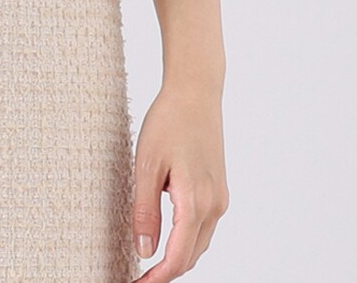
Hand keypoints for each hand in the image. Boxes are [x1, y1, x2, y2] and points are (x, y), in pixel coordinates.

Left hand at [130, 83, 229, 277]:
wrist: (196, 92)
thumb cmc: (168, 121)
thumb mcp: (146, 164)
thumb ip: (145, 211)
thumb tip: (145, 252)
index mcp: (196, 201)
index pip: (178, 258)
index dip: (157, 279)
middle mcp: (214, 205)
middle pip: (190, 256)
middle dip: (166, 272)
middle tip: (137, 277)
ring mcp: (219, 197)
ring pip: (199, 243)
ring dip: (176, 257)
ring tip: (147, 263)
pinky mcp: (218, 189)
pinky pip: (203, 227)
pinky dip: (185, 240)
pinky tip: (166, 236)